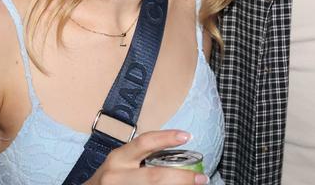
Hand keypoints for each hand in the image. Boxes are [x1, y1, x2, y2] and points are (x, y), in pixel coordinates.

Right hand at [83, 130, 208, 184]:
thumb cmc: (113, 177)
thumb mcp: (122, 162)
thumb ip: (143, 157)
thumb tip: (180, 157)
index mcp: (119, 157)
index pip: (144, 142)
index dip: (167, 137)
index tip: (188, 136)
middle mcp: (116, 175)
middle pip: (154, 176)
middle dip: (182, 178)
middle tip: (202, 178)